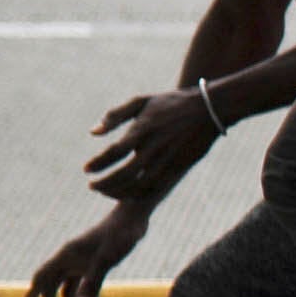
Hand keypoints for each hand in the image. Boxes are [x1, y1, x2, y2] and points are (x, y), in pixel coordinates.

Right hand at [26, 206, 150, 296]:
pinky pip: (87, 289)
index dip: (31, 296)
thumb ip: (93, 284)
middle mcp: (70, 260)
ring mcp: (83, 263)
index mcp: (66, 256)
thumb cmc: (119, 235)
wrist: (134, 219)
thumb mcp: (106, 261)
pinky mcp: (96, 266)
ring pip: (70, 292)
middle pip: (52, 289)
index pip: (41, 278)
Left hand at [83, 87, 219, 205]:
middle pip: (125, 174)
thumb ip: (114, 116)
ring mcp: (168, 159)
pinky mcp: (179, 167)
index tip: (86, 169)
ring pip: (140, 185)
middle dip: (105, 184)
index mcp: (142, 130)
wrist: (209, 109)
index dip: (97, 164)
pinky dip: (138, 194)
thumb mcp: (140, 102)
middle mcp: (154, 147)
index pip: (114, 152)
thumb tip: (93, 133)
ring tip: (106, 191)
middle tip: (92, 186)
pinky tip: (128, 192)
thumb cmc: (170, 103)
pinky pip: (155, 187)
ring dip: (119, 192)